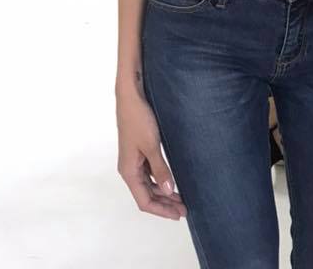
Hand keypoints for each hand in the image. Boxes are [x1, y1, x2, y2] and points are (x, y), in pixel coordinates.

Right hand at [116, 89, 186, 219]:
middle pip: (146, 195)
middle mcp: (129, 169)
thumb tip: (169, 190)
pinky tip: (171, 181)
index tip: (178, 215)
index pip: (144, 201)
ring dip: (163, 193)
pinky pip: (149, 173)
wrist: (131, 96)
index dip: (161, 210)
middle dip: (165, 204)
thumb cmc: (139, 119)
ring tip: (181, 199)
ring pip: (148, 184)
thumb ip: (160, 169)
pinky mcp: (139, 151)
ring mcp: (134, 160)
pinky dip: (160, 180)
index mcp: (128, 171)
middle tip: (184, 210)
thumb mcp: (152, 145)